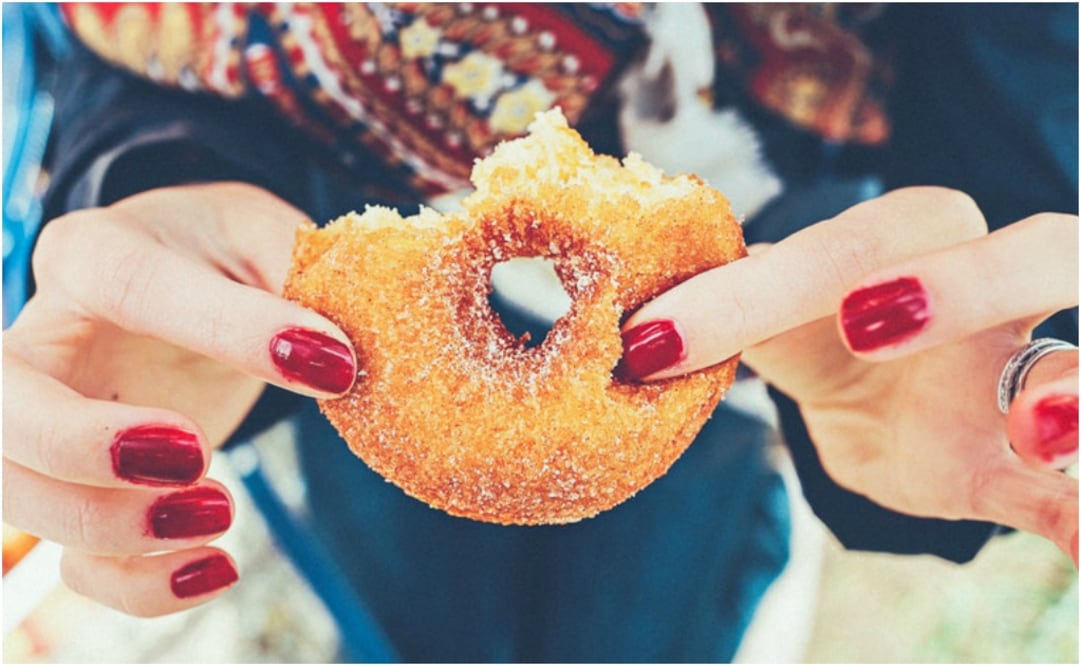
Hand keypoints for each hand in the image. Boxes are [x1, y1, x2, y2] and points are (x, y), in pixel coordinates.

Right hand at [3, 183, 357, 614]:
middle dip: (87, 447)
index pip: (130, 285)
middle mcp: (50, 340)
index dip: (226, 329)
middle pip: (6, 408)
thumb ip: (303, 273)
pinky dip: (137, 583)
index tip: (330, 364)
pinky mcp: (86, 488)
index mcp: (97, 253)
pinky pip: (78, 558)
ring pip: (20, 493)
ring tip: (222, 512)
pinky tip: (216, 568)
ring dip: (113, 527)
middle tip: (196, 455)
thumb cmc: (227, 253)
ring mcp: (54, 422)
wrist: (195, 282)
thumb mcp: (267, 235)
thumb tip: (344, 353)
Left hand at [620, 187, 1078, 563]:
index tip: (672, 337)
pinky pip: (1068, 488)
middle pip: (1037, 252)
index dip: (770, 282)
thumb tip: (638, 325)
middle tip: (865, 323)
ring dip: (1068, 394)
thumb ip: (725, 310)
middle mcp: (998, 292)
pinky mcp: (1022, 467)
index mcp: (919, 237)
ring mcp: (1024, 377)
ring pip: (1079, 366)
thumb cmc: (822, 334)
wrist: (879, 402)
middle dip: (967, 282)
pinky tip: (1079, 540)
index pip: (860, 241)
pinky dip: (1076, 511)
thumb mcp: (769, 317)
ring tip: (1038, 429)